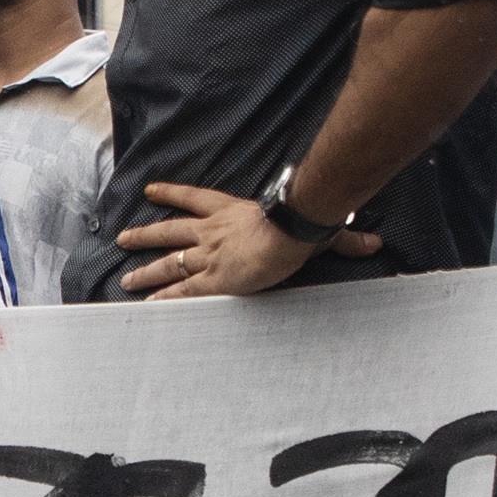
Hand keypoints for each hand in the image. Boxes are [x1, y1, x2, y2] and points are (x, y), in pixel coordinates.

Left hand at [113, 180, 375, 299]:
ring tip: (124, 278)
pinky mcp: (213, 278)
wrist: (290, 231)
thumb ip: (344, 239)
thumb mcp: (318, 229)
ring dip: (146, 270)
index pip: (194, 199)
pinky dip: (162, 297)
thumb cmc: (302, 223)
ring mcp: (210, 254)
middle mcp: (213, 231)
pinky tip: (145, 305)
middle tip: (121, 238)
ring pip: (169, 261)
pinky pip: (181, 290)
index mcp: (231, 212)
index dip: (171, 194)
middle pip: (171, 231)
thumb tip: (375, 243)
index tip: (150, 191)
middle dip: (145, 235)